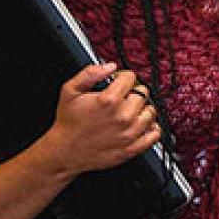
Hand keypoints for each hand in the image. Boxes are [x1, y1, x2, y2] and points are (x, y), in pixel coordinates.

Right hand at [41, 63, 160, 175]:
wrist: (65, 151)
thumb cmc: (68, 122)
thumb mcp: (70, 91)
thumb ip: (89, 73)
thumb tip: (110, 66)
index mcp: (109, 100)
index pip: (130, 77)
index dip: (122, 77)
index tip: (117, 82)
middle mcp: (123, 116)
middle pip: (142, 93)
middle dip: (132, 92)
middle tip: (121, 98)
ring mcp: (129, 134)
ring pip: (150, 112)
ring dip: (142, 109)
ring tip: (129, 111)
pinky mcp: (132, 149)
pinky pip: (154, 135)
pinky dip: (151, 128)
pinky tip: (140, 125)